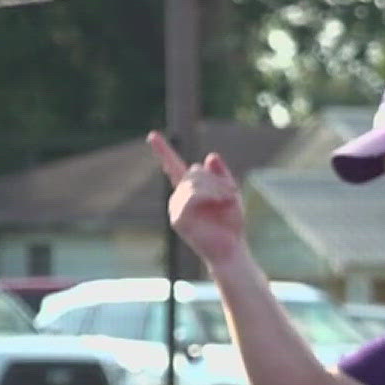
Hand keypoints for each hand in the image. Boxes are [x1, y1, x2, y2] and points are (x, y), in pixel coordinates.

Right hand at [149, 132, 248, 270]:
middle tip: (232, 194)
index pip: (174, 166)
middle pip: (193, 172)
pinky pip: (191, 196)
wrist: (231, 249)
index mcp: (190, 191)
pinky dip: (208, 196)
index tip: (152, 135)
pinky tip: (218, 203)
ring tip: (228, 200)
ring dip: (215, 188)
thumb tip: (210, 156)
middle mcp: (179, 197)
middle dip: (215, 180)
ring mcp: (176, 208)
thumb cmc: (231, 224)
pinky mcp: (177, 219)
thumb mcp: (230, 193)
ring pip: (193, 182)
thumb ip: (220, 175)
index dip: (163, 151)